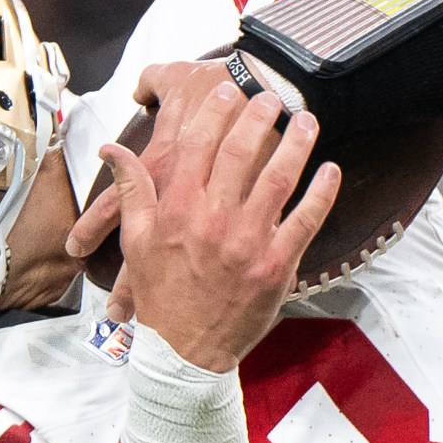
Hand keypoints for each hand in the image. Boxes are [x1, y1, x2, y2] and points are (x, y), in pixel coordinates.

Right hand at [74, 64, 339, 371]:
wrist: (186, 352)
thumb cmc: (163, 294)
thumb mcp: (137, 241)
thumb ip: (132, 190)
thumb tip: (112, 149)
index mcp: (179, 210)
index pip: (198, 147)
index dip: (215, 113)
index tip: (227, 89)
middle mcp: (213, 221)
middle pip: (241, 154)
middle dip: (259, 117)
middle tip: (272, 93)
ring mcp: (248, 243)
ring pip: (278, 180)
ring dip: (296, 145)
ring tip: (307, 118)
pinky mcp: (278, 266)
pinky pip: (305, 221)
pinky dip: (322, 193)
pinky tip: (331, 169)